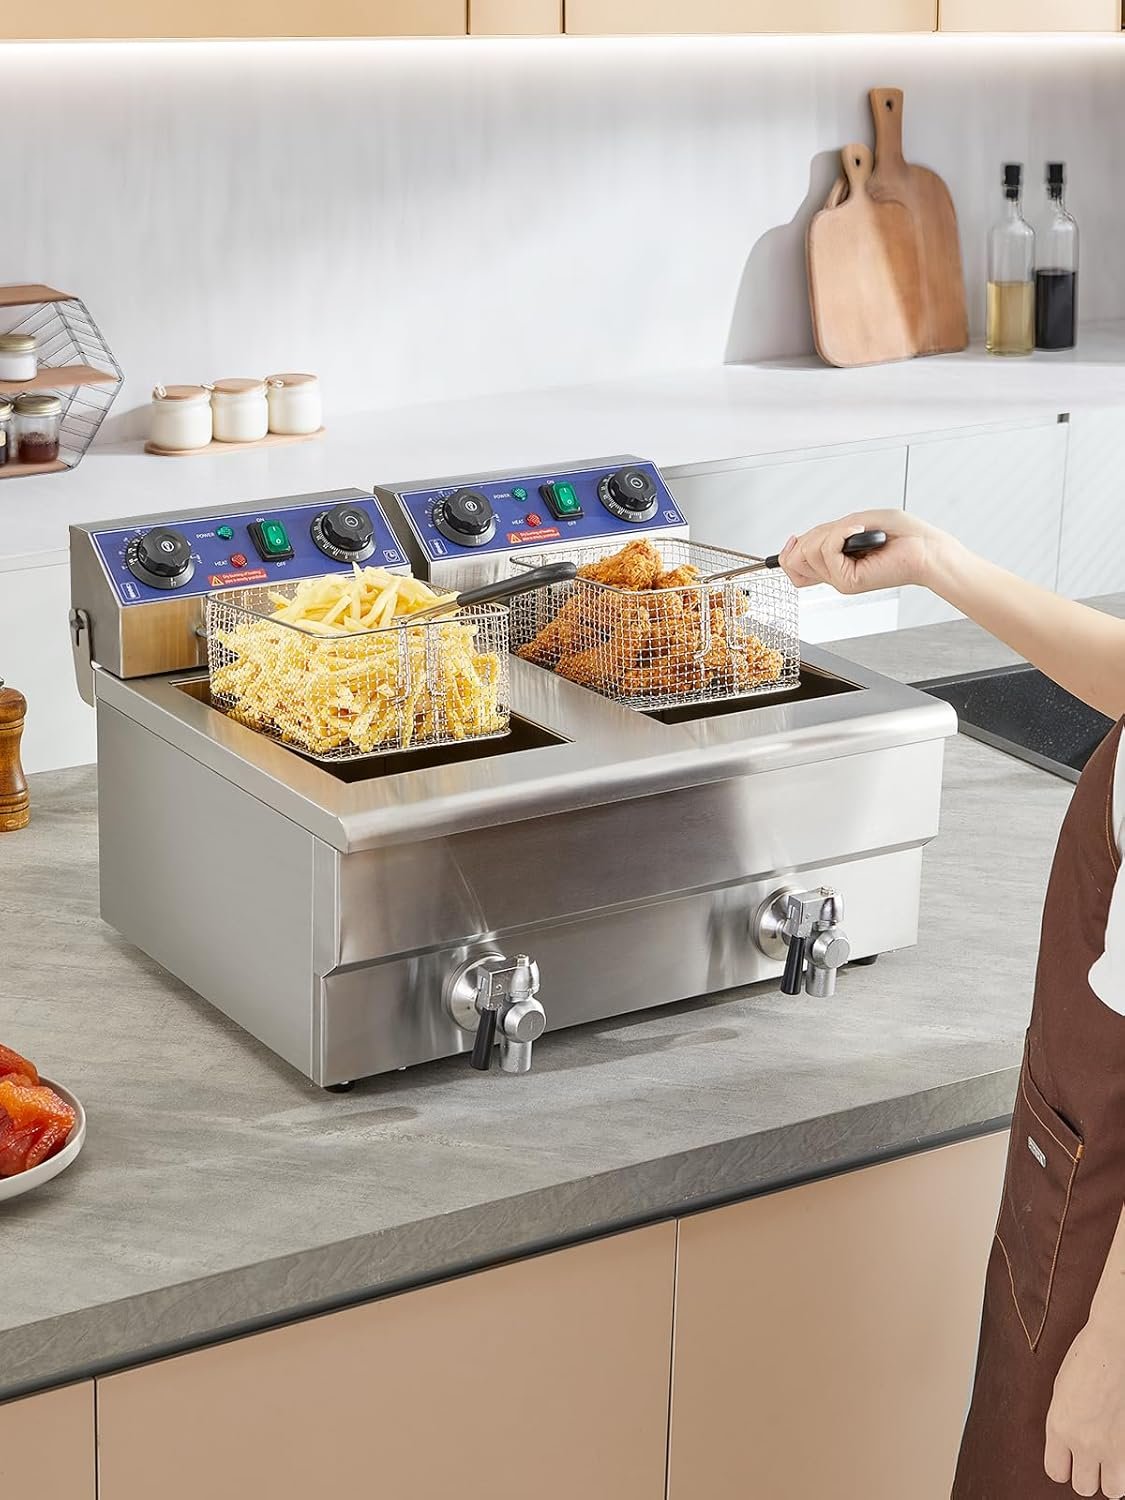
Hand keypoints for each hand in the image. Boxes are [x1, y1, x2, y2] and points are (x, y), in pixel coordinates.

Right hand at [778, 510, 950, 595]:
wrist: (926, 549)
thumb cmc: (903, 535)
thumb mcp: (855, 523)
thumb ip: (825, 533)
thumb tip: (798, 541)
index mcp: (836, 563)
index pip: (794, 565)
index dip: (789, 551)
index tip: (793, 539)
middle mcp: (835, 573)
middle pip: (795, 559)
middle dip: (812, 536)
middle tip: (842, 531)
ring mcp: (840, 580)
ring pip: (809, 553)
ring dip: (831, 532)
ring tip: (857, 532)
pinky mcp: (848, 582)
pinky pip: (827, 550)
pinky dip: (841, 533)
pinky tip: (860, 532)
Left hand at [1046, 1314, 1124, 1496]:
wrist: (1116, 1343)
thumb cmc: (1088, 1357)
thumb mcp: (1061, 1391)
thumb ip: (1063, 1423)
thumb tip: (1067, 1447)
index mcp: (1060, 1426)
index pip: (1055, 1472)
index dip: (1064, 1467)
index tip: (1070, 1459)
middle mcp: (1085, 1441)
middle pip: (1083, 1487)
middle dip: (1088, 1475)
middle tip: (1093, 1458)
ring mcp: (1113, 1445)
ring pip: (1112, 1490)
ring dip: (1112, 1477)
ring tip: (1111, 1457)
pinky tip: (1123, 1448)